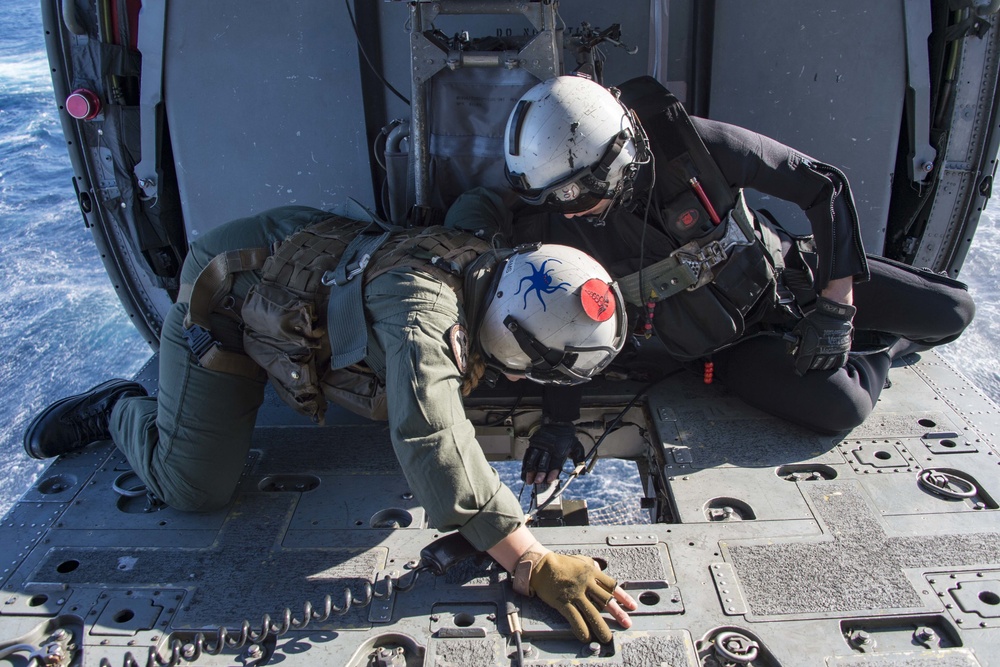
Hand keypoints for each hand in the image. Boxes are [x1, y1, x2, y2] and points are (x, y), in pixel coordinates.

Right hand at [514, 549, 635, 642]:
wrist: (541, 566)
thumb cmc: (561, 563)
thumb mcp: (581, 560)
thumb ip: (592, 566)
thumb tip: (601, 569)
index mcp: (592, 572)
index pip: (612, 586)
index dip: (623, 597)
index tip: (632, 606)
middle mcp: (586, 584)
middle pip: (605, 600)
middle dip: (618, 613)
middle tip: (627, 623)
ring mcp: (575, 594)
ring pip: (592, 612)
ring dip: (601, 627)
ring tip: (607, 637)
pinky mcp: (564, 602)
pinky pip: (575, 618)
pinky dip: (581, 628)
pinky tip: (586, 636)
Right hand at [522, 422, 585, 484]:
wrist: (558, 421)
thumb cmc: (567, 436)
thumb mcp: (577, 446)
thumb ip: (579, 459)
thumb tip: (582, 473)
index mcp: (559, 450)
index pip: (555, 463)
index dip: (552, 472)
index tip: (549, 480)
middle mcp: (548, 448)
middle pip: (543, 462)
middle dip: (539, 473)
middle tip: (537, 482)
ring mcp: (540, 445)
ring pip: (533, 459)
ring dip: (530, 470)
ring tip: (528, 479)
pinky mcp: (533, 443)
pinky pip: (528, 455)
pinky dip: (525, 464)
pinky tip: (524, 471)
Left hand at [788, 296, 855, 374]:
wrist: (834, 312)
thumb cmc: (816, 319)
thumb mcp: (800, 327)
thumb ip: (795, 339)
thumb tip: (790, 349)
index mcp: (810, 346)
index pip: (802, 364)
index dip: (798, 369)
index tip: (797, 370)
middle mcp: (822, 351)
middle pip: (813, 366)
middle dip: (808, 365)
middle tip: (807, 361)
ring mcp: (834, 351)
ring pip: (825, 366)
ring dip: (820, 365)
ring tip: (817, 360)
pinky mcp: (843, 350)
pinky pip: (839, 363)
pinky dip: (833, 364)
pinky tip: (829, 360)